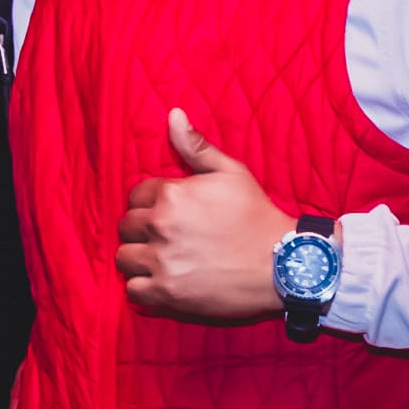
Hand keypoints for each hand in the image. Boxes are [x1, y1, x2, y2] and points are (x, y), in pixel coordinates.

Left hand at [119, 108, 295, 324]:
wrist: (283, 265)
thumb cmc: (258, 217)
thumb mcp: (232, 173)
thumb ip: (197, 147)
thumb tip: (173, 115)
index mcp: (172, 194)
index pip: (136, 195)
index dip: (151, 204)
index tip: (169, 215)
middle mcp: (160, 226)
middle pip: (127, 226)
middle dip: (142, 230)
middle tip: (166, 238)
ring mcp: (161, 262)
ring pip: (125, 258)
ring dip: (138, 259)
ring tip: (160, 261)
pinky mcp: (166, 293)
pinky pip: (133, 290)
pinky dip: (143, 288)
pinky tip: (160, 283)